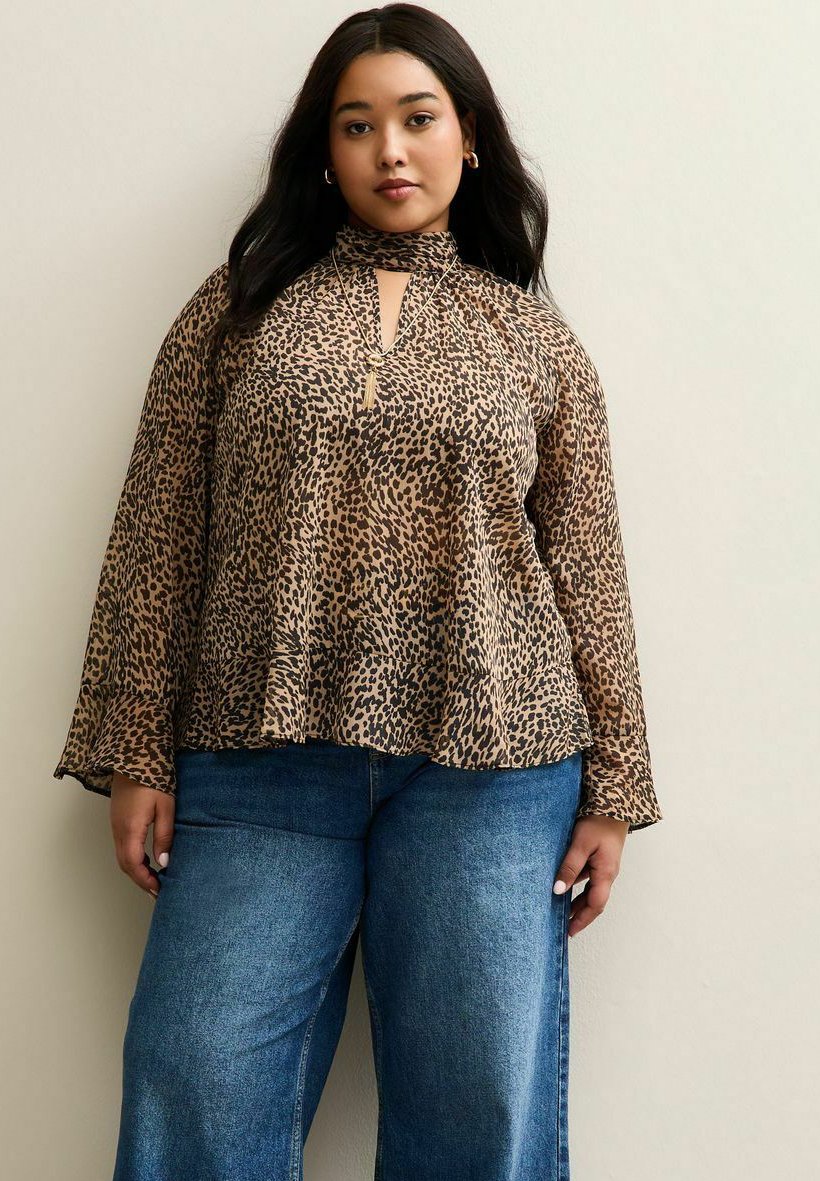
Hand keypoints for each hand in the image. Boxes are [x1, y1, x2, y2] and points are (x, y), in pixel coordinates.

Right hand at [110, 772, 175, 899]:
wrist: (135, 755)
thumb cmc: (154, 778)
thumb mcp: (166, 807)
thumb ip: (164, 836)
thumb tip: (164, 863)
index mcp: (130, 829)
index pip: (134, 865)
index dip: (146, 881)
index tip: (159, 891)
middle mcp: (118, 830)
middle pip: (125, 864)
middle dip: (140, 880)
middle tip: (157, 891)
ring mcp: (115, 824)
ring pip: (122, 856)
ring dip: (136, 870)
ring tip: (153, 879)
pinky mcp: (117, 819)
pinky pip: (122, 846)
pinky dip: (132, 859)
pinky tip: (146, 860)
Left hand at [552, 815, 628, 937]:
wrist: (614, 803)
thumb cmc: (598, 822)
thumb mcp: (581, 844)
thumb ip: (569, 867)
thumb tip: (558, 890)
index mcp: (606, 873)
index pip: (595, 905)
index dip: (582, 919)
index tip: (570, 931)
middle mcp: (608, 873)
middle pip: (594, 901)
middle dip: (580, 915)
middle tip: (564, 926)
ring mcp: (605, 866)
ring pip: (591, 890)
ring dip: (578, 902)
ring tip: (561, 910)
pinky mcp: (600, 858)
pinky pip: (589, 878)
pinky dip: (578, 886)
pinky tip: (565, 885)